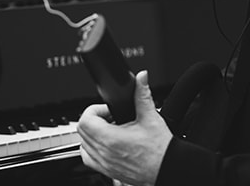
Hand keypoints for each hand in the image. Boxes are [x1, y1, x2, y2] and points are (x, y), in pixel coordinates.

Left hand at [78, 71, 172, 185]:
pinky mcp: (108, 171)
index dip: (95, 109)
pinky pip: (89, 158)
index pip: (85, 120)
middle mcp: (104, 153)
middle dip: (95, 119)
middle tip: (111, 116)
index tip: (108, 109)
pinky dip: (92, 149)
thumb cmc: (161, 150)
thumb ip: (142, 94)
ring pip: (83, 145)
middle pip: (82, 131)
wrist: (168, 168)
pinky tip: (106, 143)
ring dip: (92, 134)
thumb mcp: (151, 117)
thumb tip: (141, 77)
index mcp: (110, 139)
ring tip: (110, 129)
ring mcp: (104, 164)